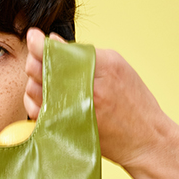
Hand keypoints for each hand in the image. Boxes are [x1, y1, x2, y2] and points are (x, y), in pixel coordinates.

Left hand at [24, 29, 167, 169]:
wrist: (145, 140)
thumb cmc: (134, 102)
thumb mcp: (117, 67)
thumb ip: (84, 53)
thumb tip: (52, 40)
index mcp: (102, 68)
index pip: (59, 51)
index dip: (40, 44)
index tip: (33, 37)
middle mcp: (86, 90)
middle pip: (42, 70)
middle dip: (36, 63)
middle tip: (40, 62)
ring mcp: (73, 113)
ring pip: (35, 91)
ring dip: (34, 84)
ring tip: (46, 83)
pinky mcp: (66, 131)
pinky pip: (37, 113)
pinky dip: (36, 103)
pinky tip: (46, 100)